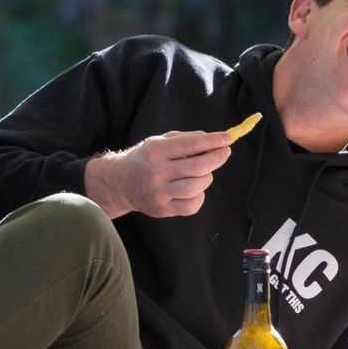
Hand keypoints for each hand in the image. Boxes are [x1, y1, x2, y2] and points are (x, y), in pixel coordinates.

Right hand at [84, 130, 231, 218]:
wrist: (120, 183)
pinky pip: (192, 205)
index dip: (213, 141)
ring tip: (204, 172)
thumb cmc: (145, 159)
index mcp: (156, 151)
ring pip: (197, 187)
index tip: (227, 138)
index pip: (191, 145)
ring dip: (207, 177)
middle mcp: (157, 172)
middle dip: (217, 158)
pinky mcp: (163, 209)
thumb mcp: (159, 141)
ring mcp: (160, 193)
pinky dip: (199, 196)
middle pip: (198, 167)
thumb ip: (185, 139)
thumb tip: (213, 140)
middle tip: (224, 152)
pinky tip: (194, 189)